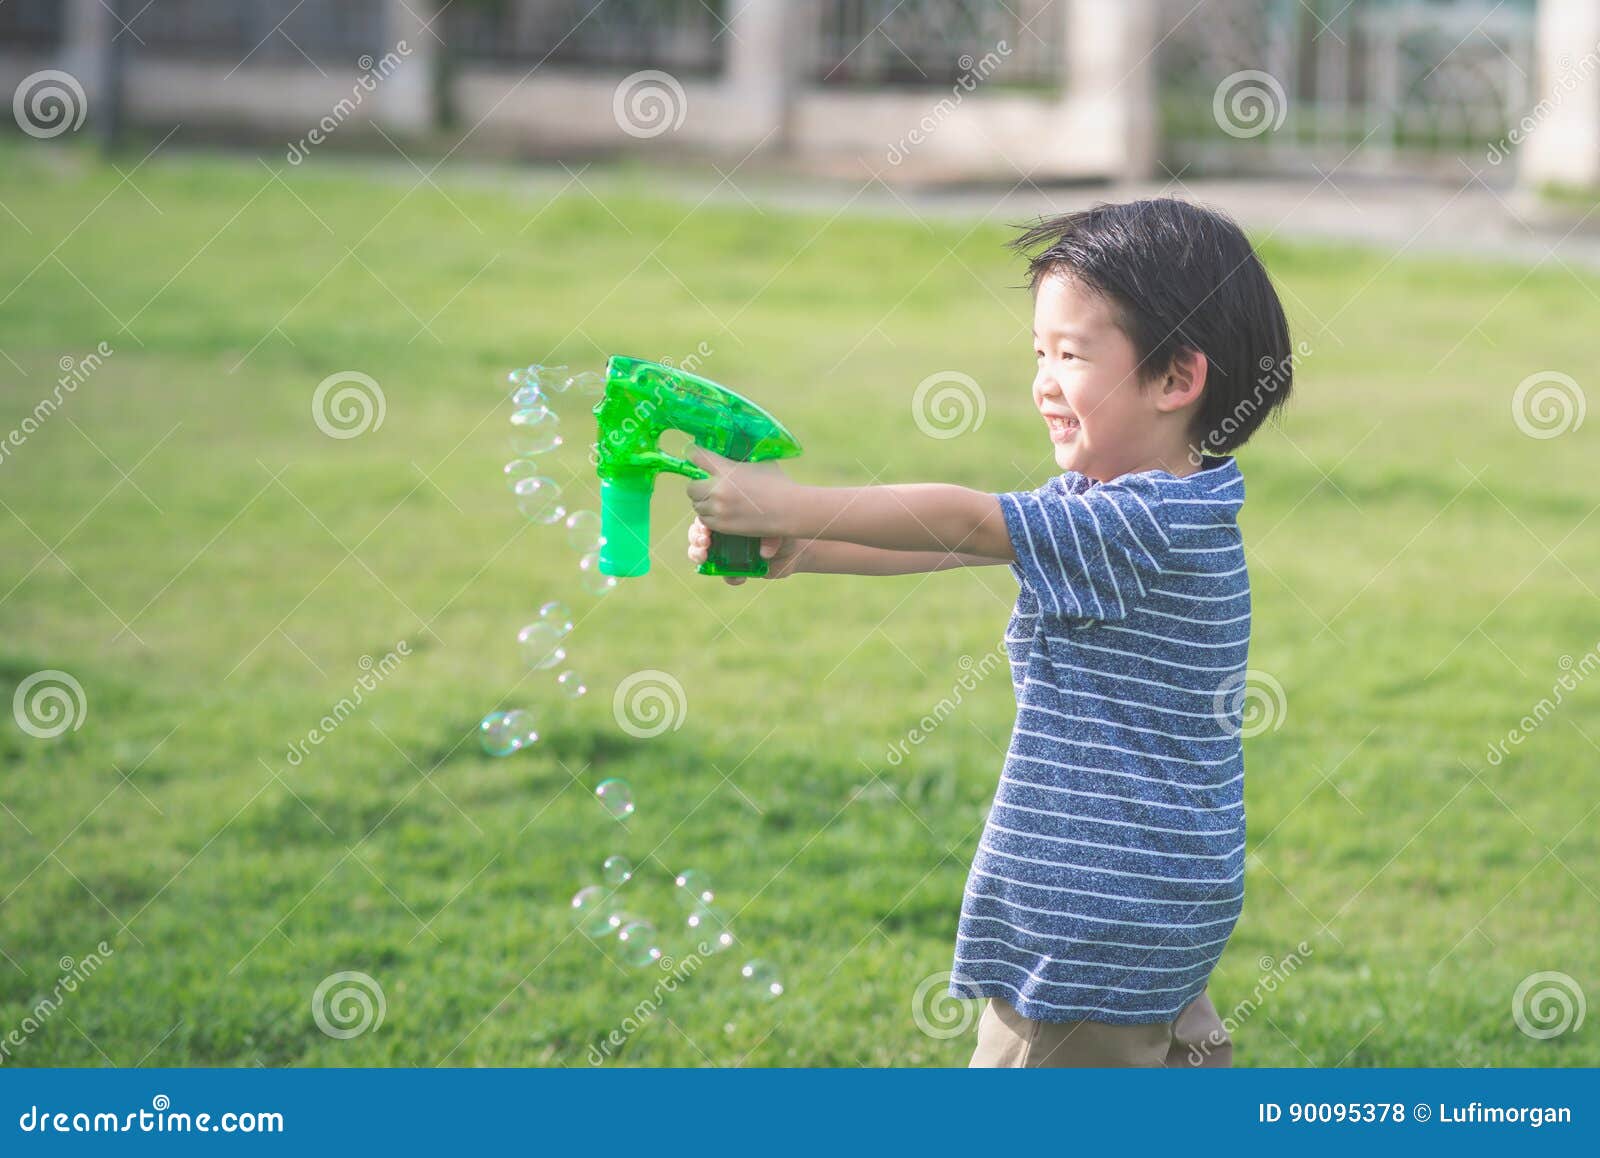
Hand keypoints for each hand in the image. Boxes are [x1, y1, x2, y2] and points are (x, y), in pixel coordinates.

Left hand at [684, 446, 799, 537]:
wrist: (789, 511)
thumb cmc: (778, 483)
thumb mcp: (760, 461)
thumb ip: (741, 456)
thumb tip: (733, 445)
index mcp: (725, 469)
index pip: (695, 456)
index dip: (693, 454)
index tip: (695, 455)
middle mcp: (718, 489)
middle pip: (690, 485)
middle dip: (697, 483)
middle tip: (706, 482)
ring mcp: (719, 509)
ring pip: (696, 504)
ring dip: (703, 500)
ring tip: (715, 498)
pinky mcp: (722, 525)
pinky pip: (703, 519)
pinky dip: (708, 515)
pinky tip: (720, 510)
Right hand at [686, 519, 805, 584]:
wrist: (793, 549)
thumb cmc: (782, 528)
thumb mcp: (779, 526)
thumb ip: (772, 535)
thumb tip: (765, 552)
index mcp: (728, 517)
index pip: (705, 516)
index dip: (700, 523)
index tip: (705, 529)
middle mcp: (723, 534)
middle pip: (697, 534)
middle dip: (695, 538)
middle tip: (704, 542)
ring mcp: (726, 552)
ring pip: (701, 553)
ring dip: (697, 554)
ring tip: (704, 555)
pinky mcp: (735, 570)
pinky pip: (726, 576)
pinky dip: (730, 577)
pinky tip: (739, 577)